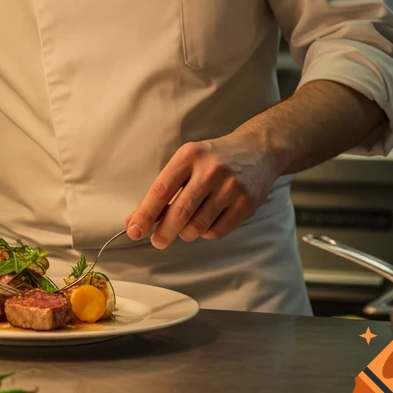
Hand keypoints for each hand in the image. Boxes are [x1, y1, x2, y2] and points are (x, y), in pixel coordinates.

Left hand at [126, 131, 281, 248]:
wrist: (258, 150)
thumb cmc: (213, 159)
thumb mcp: (186, 163)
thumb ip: (163, 190)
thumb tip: (134, 220)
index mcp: (189, 156)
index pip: (161, 190)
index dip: (145, 213)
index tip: (133, 230)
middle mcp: (210, 170)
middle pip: (180, 212)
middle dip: (164, 233)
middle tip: (157, 242)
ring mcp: (230, 187)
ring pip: (198, 226)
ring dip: (186, 233)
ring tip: (184, 228)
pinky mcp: (246, 203)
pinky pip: (218, 231)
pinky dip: (206, 233)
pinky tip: (206, 223)